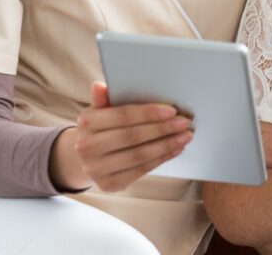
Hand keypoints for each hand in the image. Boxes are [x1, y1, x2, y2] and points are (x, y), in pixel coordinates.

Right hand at [50, 82, 192, 191]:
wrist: (86, 158)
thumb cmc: (100, 129)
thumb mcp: (99, 110)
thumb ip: (103, 99)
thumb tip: (100, 86)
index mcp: (86, 122)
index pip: (122, 116)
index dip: (148, 113)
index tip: (171, 110)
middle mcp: (87, 147)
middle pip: (132, 137)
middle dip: (162, 129)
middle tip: (184, 123)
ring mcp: (96, 168)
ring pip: (139, 155)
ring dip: (166, 145)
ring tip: (185, 136)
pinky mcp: (109, 184)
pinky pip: (141, 170)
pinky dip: (161, 159)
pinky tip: (175, 149)